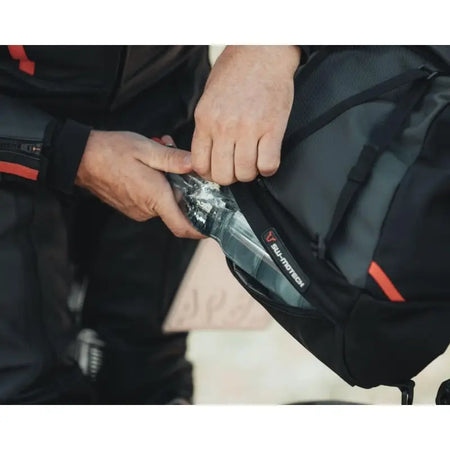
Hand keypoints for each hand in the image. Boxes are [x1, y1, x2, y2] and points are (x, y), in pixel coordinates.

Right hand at [75, 130, 203, 238]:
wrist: (80, 158)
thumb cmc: (111, 152)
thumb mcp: (147, 150)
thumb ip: (173, 159)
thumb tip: (196, 164)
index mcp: (155, 198)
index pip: (183, 226)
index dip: (200, 230)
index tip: (212, 225)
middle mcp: (147, 209)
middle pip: (177, 207)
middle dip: (183, 187)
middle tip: (178, 163)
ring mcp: (137, 210)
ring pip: (164, 201)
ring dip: (168, 183)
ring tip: (160, 158)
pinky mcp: (131, 206)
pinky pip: (152, 200)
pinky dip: (157, 185)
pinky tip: (149, 167)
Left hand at [191, 45, 300, 184]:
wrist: (262, 52)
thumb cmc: (235, 73)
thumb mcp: (208, 99)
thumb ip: (206, 127)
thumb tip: (208, 154)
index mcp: (205, 120)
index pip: (200, 165)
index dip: (210, 174)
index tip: (218, 170)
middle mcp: (224, 126)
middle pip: (223, 175)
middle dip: (230, 177)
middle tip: (237, 168)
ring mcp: (249, 128)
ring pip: (245, 173)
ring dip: (250, 173)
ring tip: (253, 161)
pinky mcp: (272, 128)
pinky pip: (268, 165)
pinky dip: (268, 168)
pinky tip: (267, 158)